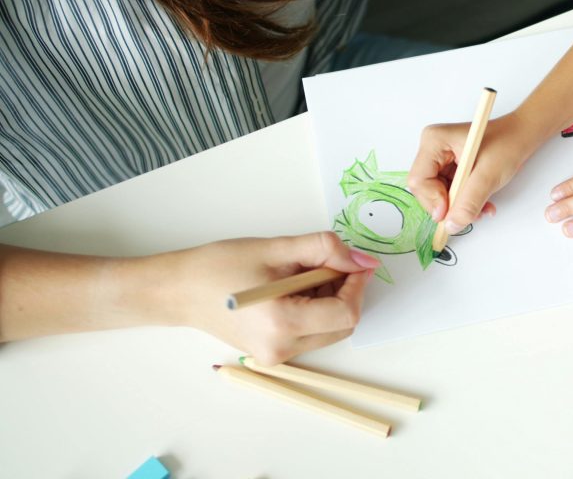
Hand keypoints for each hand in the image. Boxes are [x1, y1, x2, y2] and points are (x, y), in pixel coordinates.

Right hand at [165, 232, 377, 364]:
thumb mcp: (276, 248)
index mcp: (282, 325)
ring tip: (300, 274)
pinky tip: (292, 289)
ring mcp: (276, 356)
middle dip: (344, 291)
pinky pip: (311, 334)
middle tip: (326, 263)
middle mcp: (281, 349)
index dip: (357, 284)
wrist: (178, 290)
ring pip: (330, 331)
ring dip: (330, 300)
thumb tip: (362, 260)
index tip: (354, 262)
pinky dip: (314, 310)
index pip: (346, 313)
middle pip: (342, 325)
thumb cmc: (219, 267)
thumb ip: (324, 250)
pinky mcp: (272, 354)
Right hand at [408, 113, 541, 233]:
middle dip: (449, 206)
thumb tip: (452, 226)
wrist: (522, 136)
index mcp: (435, 141)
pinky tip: (481, 204)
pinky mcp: (449, 169)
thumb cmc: (507, 144)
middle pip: (426, 190)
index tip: (451, 214)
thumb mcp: (488, 175)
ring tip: (482, 208)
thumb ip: (469, 202)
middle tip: (471, 214)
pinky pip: (449, 194)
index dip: (433, 201)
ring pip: (438, 195)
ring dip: (459, 207)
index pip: (419, 180)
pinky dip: (464, 202)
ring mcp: (440, 159)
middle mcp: (432, 149)